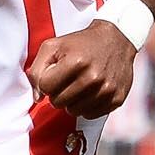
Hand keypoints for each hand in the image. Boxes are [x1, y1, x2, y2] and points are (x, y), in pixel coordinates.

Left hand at [24, 19, 138, 118]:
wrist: (116, 40)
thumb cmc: (80, 44)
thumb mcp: (53, 46)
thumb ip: (37, 70)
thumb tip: (37, 97)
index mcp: (76, 62)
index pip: (46, 87)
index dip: (47, 81)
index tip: (55, 74)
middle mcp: (93, 77)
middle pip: (58, 102)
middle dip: (58, 93)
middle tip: (67, 81)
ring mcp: (106, 90)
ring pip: (73, 111)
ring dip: (72, 101)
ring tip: (78, 86)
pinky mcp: (117, 99)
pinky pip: (90, 114)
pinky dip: (86, 106)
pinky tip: (90, 92)